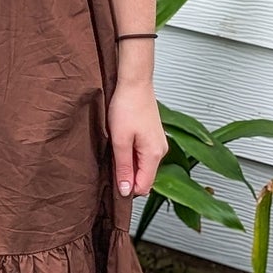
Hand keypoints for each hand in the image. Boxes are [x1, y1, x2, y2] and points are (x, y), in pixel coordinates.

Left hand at [107, 77, 165, 201]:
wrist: (134, 82)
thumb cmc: (127, 106)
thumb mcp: (120, 141)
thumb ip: (123, 168)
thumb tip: (126, 190)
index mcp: (154, 154)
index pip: (144, 186)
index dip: (127, 188)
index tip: (112, 181)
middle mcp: (160, 150)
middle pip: (144, 177)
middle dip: (127, 175)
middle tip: (111, 160)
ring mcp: (158, 143)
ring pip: (142, 166)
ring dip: (128, 163)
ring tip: (115, 147)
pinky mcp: (153, 136)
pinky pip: (142, 155)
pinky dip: (131, 154)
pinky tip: (121, 141)